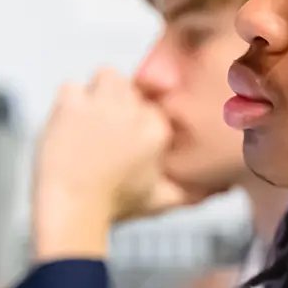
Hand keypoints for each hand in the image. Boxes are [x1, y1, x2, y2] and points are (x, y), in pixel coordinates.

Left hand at [33, 71, 189, 260]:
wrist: (73, 210)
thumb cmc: (114, 207)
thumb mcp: (160, 202)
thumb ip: (191, 192)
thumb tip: (218, 188)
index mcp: (158, 130)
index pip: (157, 105)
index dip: (143, 117)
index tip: (132, 132)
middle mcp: (134, 111)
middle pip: (134, 88)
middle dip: (123, 105)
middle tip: (110, 130)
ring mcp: (102, 103)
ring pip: (108, 77)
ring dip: (100, 93)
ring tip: (92, 119)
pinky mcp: (71, 103)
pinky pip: (71, 87)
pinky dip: (69, 102)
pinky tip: (69, 125)